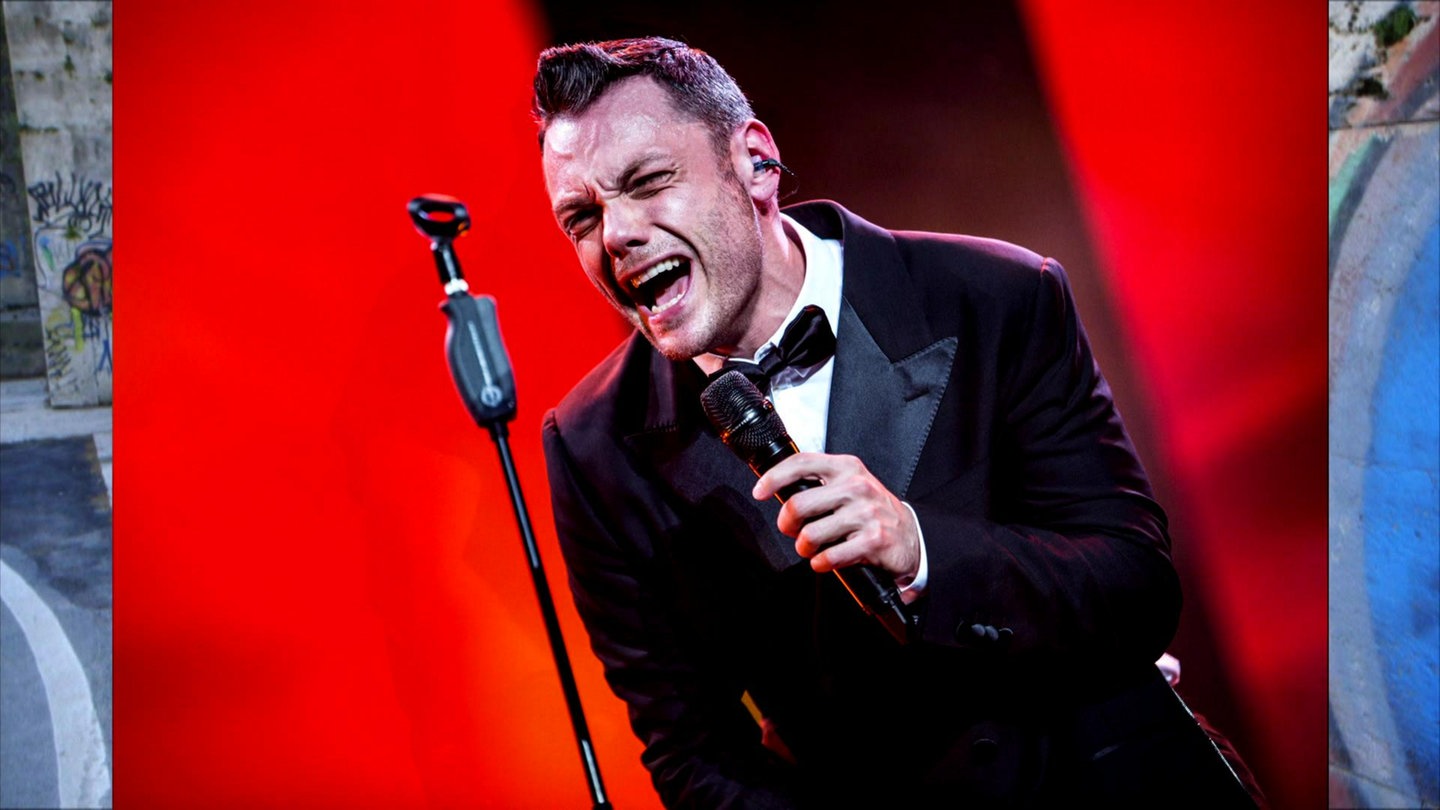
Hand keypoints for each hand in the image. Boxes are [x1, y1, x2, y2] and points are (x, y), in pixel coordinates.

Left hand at [752, 452, 920, 589]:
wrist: (911, 536)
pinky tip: (826, 561)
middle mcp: (856, 486)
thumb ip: (820, 484)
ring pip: (810, 535)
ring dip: (804, 548)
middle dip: (786, 524)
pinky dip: (820, 564)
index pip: (801, 463)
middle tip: (791, 530)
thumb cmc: (871, 511)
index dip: (774, 477)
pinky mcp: (873, 540)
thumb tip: (778, 490)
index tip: (760, 491)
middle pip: (798, 504)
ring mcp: (866, 513)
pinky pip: (829, 557)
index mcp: (846, 467)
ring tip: (812, 548)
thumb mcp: (849, 485)